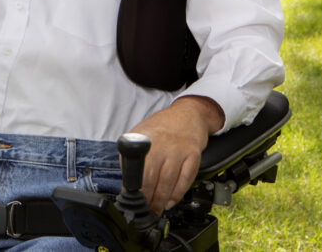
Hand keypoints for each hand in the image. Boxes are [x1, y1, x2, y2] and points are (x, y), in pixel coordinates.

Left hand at [128, 95, 223, 213]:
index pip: (137, 166)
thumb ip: (132, 152)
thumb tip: (127, 179)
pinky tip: (171, 201)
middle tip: (144, 209)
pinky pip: (186, 178)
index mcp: (146, 138)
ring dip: (161, 199)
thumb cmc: (163, 126)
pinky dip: (178, 193)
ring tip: (156, 209)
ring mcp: (179, 149)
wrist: (189, 114)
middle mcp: (163, 143)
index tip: (132, 197)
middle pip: (152, 176)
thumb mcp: (141, 132)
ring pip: (168, 180)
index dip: (134, 185)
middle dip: (147, 197)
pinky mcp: (194, 155)